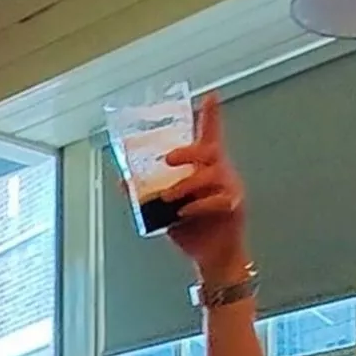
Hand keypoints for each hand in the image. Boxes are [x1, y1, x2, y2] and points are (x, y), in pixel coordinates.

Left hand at [162, 94, 247, 280]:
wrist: (212, 260)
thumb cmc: (193, 230)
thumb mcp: (165, 209)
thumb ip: (147, 193)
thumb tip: (122, 182)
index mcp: (206, 169)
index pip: (210, 136)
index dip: (211, 116)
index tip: (209, 96)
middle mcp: (220, 174)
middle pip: (210, 151)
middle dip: (188, 152)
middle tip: (167, 160)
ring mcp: (229, 190)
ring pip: (211, 176)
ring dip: (186, 184)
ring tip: (169, 197)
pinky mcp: (233, 208)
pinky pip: (217, 200)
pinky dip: (198, 205)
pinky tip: (184, 213)